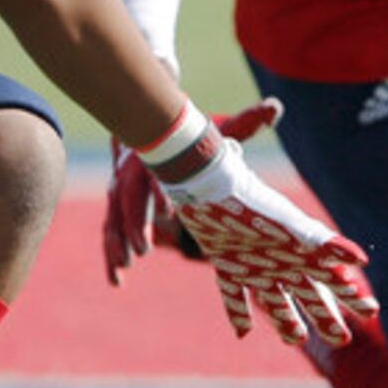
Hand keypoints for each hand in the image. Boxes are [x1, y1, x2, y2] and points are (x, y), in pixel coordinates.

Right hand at [102, 100, 269, 281]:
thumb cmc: (192, 138)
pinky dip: (112, 256)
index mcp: (160, 155)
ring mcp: (122, 192)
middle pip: (131, 199)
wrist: (154, 132)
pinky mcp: (118, 209)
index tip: (173, 212)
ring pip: (115, 219)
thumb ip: (244, 123)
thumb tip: (275, 107)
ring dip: (118, 243)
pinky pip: (112, 233)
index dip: (164, 191)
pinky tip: (117, 279)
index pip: (159, 173)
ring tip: (125, 267)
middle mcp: (135, 172)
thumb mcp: (217, 130)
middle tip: (145, 249)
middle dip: (136, 224)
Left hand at [154, 101, 378, 344]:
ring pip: (275, 301)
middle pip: (309, 296)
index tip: (371, 311)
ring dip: (286, 321)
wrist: (211, 187)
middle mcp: (283, 262)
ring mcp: (256, 265)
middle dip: (326, 317)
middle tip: (341, 339)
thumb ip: (325, 244)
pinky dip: (238, 313)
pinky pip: (235, 296)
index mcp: (301, 253)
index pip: (334, 280)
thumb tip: (361, 260)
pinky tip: (242, 334)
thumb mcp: (293, 227)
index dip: (352, 296)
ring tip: (296, 339)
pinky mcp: (228, 265)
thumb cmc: (255, 206)